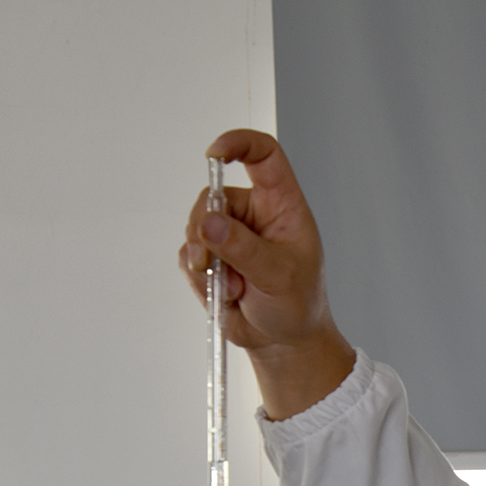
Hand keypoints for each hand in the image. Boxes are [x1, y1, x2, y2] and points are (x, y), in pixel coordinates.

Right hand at [181, 129, 356, 418]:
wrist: (283, 342)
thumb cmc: (297, 304)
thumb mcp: (278, 275)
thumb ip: (243, 248)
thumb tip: (209, 223)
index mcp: (281, 205)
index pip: (263, 156)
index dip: (239, 144)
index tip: (215, 153)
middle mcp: (253, 214)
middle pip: (212, 198)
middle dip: (207, 229)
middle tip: (216, 261)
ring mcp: (229, 235)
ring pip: (195, 228)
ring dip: (207, 261)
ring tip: (234, 288)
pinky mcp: (211, 259)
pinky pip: (188, 255)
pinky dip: (200, 278)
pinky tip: (226, 294)